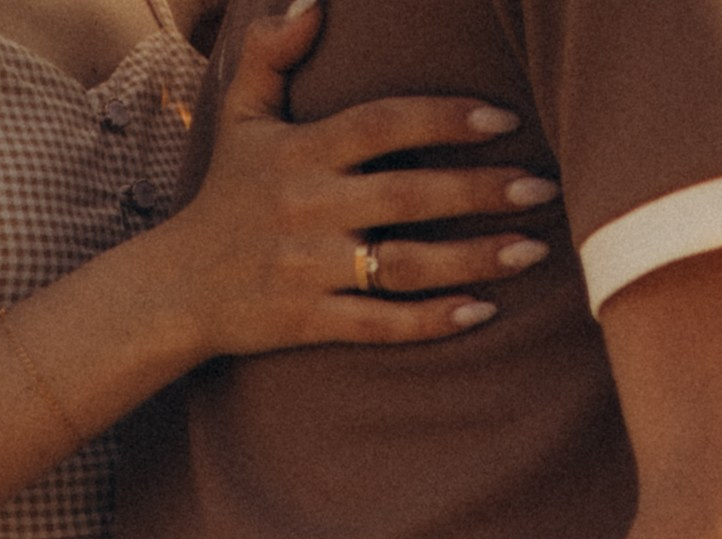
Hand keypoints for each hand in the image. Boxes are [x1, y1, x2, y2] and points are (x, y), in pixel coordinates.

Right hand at [159, 0, 556, 358]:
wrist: (178, 286)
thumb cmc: (228, 193)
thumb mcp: (239, 114)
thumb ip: (271, 52)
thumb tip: (314, 0)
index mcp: (301, 150)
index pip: (383, 123)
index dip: (443, 118)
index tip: (503, 120)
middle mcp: (309, 206)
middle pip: (409, 195)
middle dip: (480, 191)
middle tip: (543, 188)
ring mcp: (312, 267)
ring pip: (406, 264)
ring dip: (474, 259)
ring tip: (533, 252)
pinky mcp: (312, 322)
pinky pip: (381, 323)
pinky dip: (432, 322)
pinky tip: (482, 313)